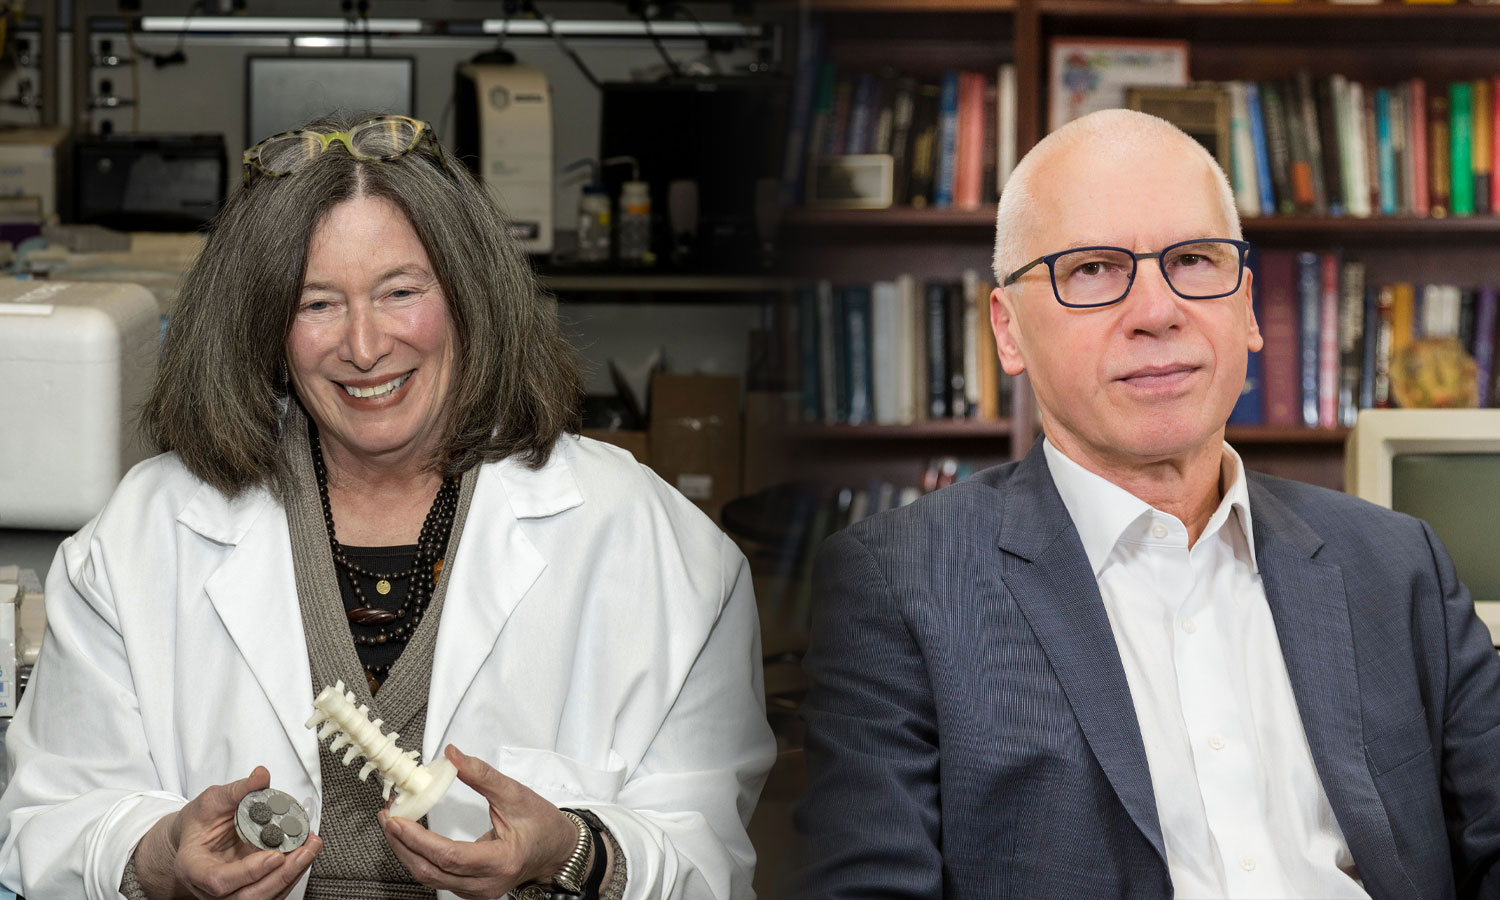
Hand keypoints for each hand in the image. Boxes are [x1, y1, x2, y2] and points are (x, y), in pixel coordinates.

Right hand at [132, 767, 322, 899]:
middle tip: (304, 850)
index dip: (249, 872)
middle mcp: (210, 888)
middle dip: (281, 875)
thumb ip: (237, 791)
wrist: (197, 835)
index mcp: (194, 867)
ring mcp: (230, 894)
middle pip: (247, 896)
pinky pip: (273, 890)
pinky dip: (292, 873)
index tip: (275, 855)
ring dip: (292, 874)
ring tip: (311, 848)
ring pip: (263, 897)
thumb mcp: (212, 800)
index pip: (218, 881)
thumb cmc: (200, 821)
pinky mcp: (249, 890)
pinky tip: (305, 853)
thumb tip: (261, 775)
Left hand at [380, 745, 586, 899]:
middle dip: (403, 844)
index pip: (450, 855)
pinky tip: (411, 838)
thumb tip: (452, 756)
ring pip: (430, 877)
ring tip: (394, 824)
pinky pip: (437, 876)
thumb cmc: (542, 825)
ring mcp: (477, 891)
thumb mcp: (516, 794)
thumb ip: (482, 775)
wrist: (557, 850)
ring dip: (407, 851)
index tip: (399, 819)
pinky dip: (419, 857)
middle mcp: (486, 883)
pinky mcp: (470, 889)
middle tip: (389, 817)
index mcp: (502, 861)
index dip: (419, 838)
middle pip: (431, 871)